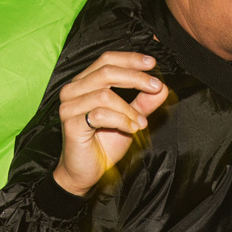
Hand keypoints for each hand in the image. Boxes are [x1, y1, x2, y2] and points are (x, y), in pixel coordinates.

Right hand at [54, 52, 168, 196]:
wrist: (85, 172)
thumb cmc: (103, 145)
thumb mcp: (129, 119)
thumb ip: (143, 103)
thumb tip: (162, 88)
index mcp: (85, 83)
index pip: (107, 60)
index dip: (130, 59)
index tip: (151, 63)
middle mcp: (74, 90)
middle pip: (106, 71)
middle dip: (135, 77)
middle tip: (155, 86)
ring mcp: (70, 106)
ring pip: (105, 94)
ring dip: (129, 108)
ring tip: (141, 123)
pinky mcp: (71, 123)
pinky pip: (100, 114)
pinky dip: (121, 120)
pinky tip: (131, 130)